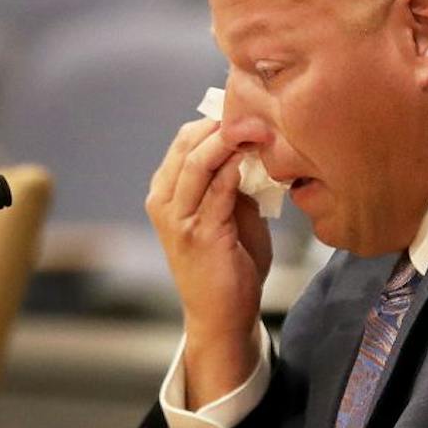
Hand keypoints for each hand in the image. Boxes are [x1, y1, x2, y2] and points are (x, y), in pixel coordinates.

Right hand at [146, 119, 271, 405]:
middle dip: (224, 123)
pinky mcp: (199, 234)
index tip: (252, 111)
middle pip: (188, 144)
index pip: (186, 140)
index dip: (217, 121)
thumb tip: (255, 150)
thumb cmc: (230, 266)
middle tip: (260, 112)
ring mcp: (178, 219)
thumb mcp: (230, 214)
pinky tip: (257, 159)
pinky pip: (218, 190)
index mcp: (166, 193)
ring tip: (263, 129)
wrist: (224, 316)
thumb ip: (234, 183)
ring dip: (232, 140)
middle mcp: (164, 202)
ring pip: (197, 161)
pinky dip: (237, 169)